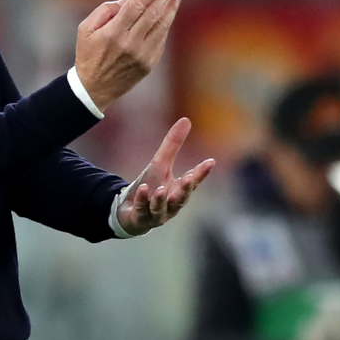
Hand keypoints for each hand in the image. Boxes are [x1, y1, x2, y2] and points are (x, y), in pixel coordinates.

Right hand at [75, 0, 179, 112]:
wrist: (94, 88)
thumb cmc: (88, 54)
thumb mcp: (85, 29)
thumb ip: (104, 10)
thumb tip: (128, 0)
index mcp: (113, 33)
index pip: (135, 5)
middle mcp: (130, 44)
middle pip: (152, 14)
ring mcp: (142, 55)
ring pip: (161, 26)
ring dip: (170, 9)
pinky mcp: (149, 63)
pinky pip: (161, 39)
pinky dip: (166, 24)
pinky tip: (168, 13)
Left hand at [116, 117, 214, 235]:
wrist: (129, 210)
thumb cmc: (150, 186)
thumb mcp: (160, 163)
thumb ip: (173, 144)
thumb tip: (186, 119)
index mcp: (178, 191)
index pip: (193, 181)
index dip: (201, 172)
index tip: (210, 161)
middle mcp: (170, 204)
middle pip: (180, 199)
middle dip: (184, 190)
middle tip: (188, 179)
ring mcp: (156, 214)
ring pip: (161, 208)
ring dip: (161, 199)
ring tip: (161, 189)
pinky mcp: (140, 219)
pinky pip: (142, 211)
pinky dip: (142, 200)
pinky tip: (142, 189)